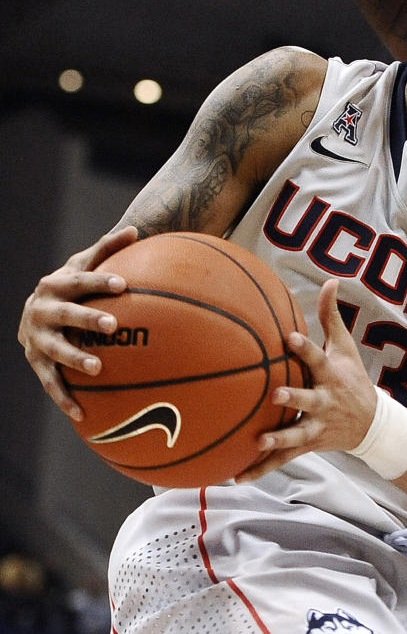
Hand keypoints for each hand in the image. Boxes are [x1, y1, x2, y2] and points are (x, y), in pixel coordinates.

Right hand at [18, 226, 136, 419]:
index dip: (99, 282)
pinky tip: (82, 415)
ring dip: (75, 359)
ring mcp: (36, 339)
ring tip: (99, 368)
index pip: (79, 280)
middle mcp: (40, 311)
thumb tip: (136, 229)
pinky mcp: (35, 363)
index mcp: (55, 285)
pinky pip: (50, 383)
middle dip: (87, 319)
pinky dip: (64, 399)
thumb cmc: (71, 286)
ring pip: (55, 351)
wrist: (33, 312)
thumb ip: (108, 249)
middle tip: (113, 326)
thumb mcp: (83, 265)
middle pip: (65, 314)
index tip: (124, 284)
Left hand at [237, 279, 378, 480]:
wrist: (371, 424)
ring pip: (296, 435)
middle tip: (275, 395)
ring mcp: (316, 427)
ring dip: (279, 439)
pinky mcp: (307, 445)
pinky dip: (260, 469)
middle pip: (308, 400)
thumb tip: (330, 280)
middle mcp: (324, 402)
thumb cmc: (351, 379)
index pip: (318, 359)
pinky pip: (282, 459)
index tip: (288, 336)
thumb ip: (332, 316)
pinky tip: (235, 476)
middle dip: (293, 398)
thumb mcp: (345, 348)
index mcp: (331, 376)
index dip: (304, 348)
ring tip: (259, 441)